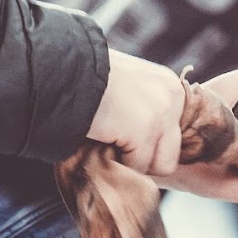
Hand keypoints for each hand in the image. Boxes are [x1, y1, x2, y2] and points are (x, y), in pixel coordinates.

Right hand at [87, 49, 185, 174]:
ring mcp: (162, 113)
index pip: (174, 137)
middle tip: (117, 147)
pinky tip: (101, 141)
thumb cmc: (86, 80)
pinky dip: (116, 162)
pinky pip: (137, 166)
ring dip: (132, 163)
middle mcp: (173, 97)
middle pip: (170, 156)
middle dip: (144, 160)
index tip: (125, 140)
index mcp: (171, 86)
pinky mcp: (146, 129)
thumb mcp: (128, 88)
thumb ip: (145, 109)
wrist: (63, 70)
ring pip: (157, 166)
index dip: (148, 147)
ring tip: (108, 143)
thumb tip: (150, 145)